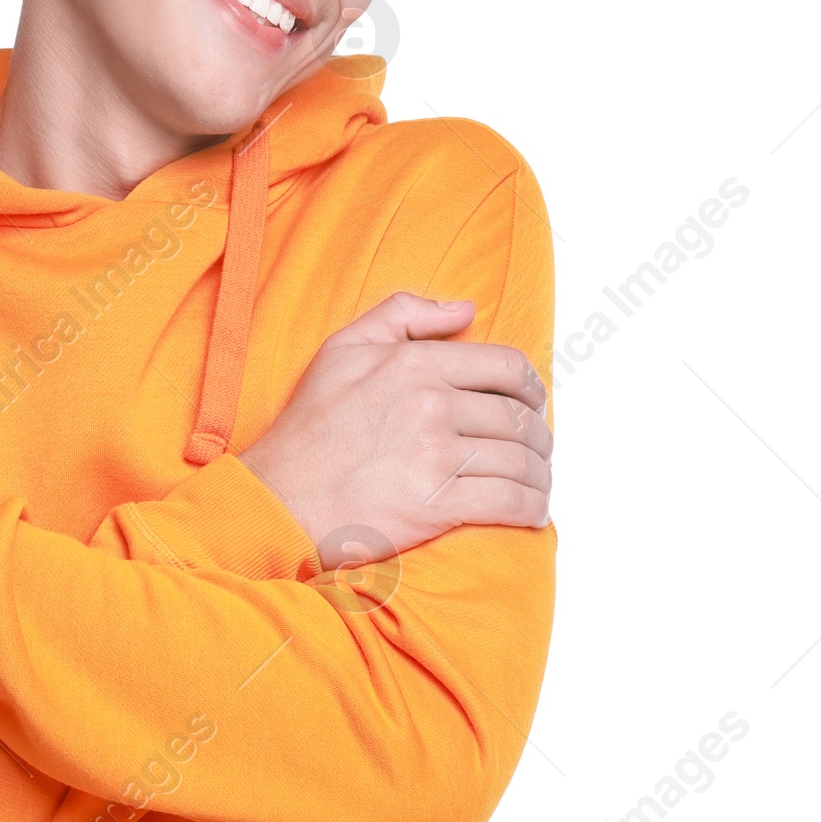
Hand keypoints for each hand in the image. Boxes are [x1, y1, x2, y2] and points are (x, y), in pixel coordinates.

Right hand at [239, 292, 550, 563]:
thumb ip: (403, 314)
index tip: (533, 402)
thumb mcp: (343, 349)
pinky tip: (533, 512)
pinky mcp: (438, 505)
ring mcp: (436, 456)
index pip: (506, 366)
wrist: (280, 497)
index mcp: (414, 363)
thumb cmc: (309, 428)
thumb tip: (464, 309)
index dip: (531, 386)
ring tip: (538, 484)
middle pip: (519, 418)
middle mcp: (431, 405)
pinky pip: (508, 502)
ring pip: (520, 462)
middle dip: (539, 437)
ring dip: (540, 476)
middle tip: (538, 450)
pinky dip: (531, 508)